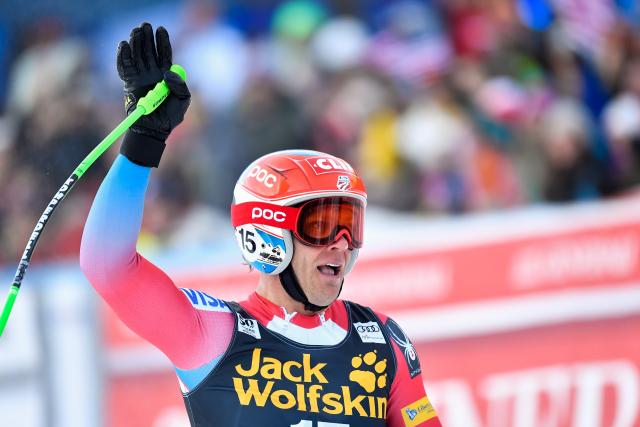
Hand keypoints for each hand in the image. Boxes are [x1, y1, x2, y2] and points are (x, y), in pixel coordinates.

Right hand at [117, 22, 190, 166]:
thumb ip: (180, 85)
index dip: (162, 42)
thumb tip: (168, 72)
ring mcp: (140, 78)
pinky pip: (125, 67)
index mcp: (166, 76)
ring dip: (135, 43)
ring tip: (136, 31)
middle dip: (147, 38)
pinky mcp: (129, 83)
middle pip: (149, 51)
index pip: (164, 54)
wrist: (154, 130)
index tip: (161, 29)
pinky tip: (124, 45)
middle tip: (145, 25)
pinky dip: (123, 56)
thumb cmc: (170, 117)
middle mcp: (152, 74)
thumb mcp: (183, 100)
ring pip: (136, 56)